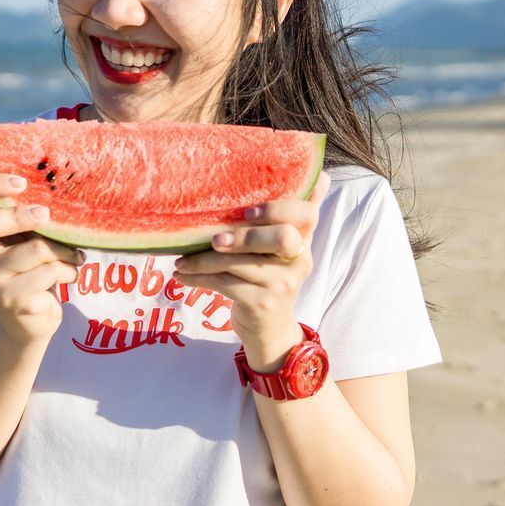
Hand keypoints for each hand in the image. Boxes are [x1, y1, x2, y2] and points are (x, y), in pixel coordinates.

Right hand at [0, 163, 80, 345]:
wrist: (30, 323)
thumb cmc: (30, 270)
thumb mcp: (23, 238)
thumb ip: (24, 214)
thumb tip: (47, 176)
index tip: (22, 181)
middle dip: (18, 215)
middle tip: (47, 214)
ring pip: (32, 249)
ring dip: (63, 249)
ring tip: (73, 254)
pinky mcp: (10, 301)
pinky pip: (49, 272)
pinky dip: (69, 270)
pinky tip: (70, 275)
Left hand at [174, 172, 330, 369]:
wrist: (270, 331)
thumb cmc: (269, 278)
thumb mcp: (283, 248)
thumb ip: (290, 215)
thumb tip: (322, 174)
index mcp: (304, 238)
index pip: (308, 214)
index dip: (280, 207)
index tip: (249, 210)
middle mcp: (300, 259)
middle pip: (283, 237)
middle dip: (246, 234)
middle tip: (215, 237)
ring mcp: (283, 283)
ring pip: (241, 263)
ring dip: (205, 260)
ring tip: (182, 260)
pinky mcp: (263, 303)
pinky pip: (226, 284)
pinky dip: (200, 278)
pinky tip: (184, 275)